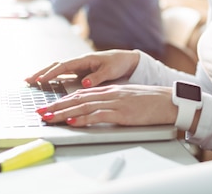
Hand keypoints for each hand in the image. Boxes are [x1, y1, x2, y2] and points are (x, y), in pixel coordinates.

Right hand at [25, 49, 140, 88]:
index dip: (51, 73)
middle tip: (26, 80)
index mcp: (84, 60)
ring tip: (30, 80)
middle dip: (41, 72)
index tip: (40, 80)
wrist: (126, 60)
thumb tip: (84, 84)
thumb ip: (97, 77)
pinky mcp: (80, 72)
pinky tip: (45, 83)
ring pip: (57, 69)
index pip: (63, 66)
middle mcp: (79, 62)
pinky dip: (53, 78)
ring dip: (44, 74)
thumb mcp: (110, 71)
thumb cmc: (118, 63)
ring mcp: (78, 67)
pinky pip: (63, 74)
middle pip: (55, 66)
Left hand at [36, 84, 176, 126]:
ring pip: (84, 107)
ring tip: (50, 118)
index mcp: (110, 90)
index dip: (64, 100)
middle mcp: (109, 94)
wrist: (168, 101)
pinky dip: (83, 119)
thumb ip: (111, 100)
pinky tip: (73, 121)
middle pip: (78, 99)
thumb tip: (97, 107)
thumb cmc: (150, 101)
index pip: (81, 94)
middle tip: (42, 112)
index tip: (50, 106)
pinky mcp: (122, 113)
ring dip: (64, 113)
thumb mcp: (127, 97)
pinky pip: (98, 115)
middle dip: (57, 106)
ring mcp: (115, 103)